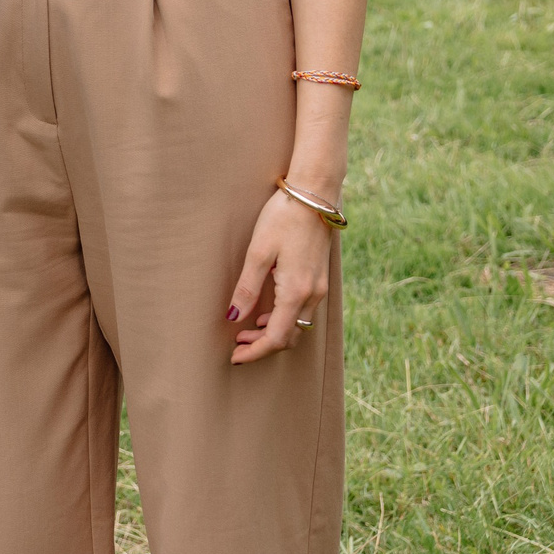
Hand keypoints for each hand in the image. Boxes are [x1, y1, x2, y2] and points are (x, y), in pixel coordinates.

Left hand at [226, 188, 335, 363]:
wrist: (314, 196)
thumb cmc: (282, 219)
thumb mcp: (258, 252)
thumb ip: (247, 288)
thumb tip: (233, 318)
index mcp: (296, 291)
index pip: (277, 337)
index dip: (256, 352)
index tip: (235, 358)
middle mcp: (313, 295)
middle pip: (290, 336)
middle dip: (263, 345)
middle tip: (237, 345)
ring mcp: (320, 288)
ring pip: (299, 325)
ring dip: (274, 333)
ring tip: (246, 331)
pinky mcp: (320, 279)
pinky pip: (304, 311)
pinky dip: (285, 319)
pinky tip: (266, 313)